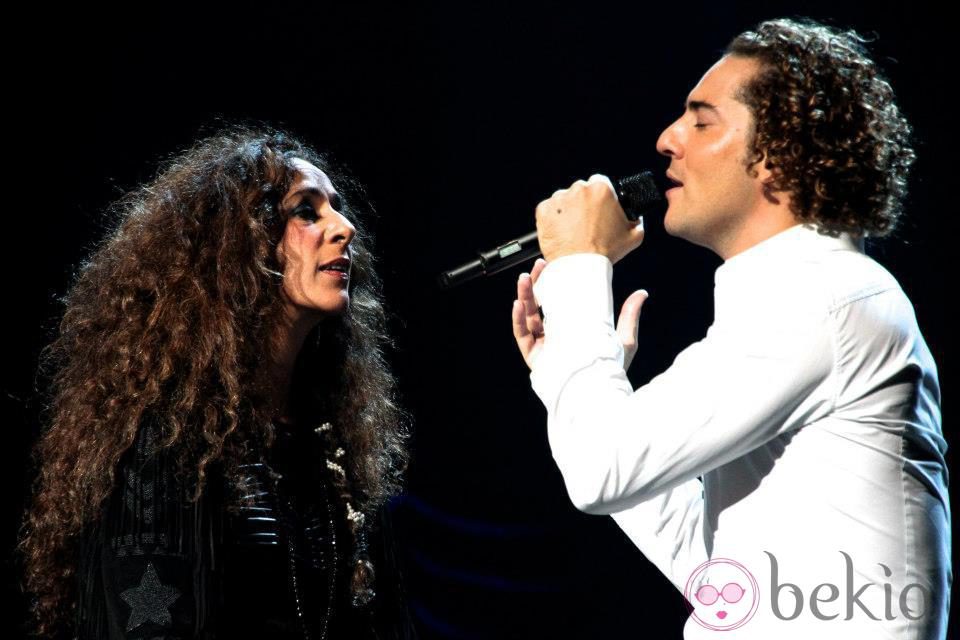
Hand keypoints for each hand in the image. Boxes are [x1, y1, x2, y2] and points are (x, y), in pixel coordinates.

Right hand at [511, 258, 649, 370]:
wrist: (598, 393)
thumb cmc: (611, 370)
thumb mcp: (623, 338)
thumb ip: (629, 316)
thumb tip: (642, 293)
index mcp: (572, 331)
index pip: (559, 302)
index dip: (554, 283)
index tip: (554, 265)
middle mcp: (556, 338)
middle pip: (540, 306)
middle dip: (536, 285)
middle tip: (537, 266)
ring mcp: (544, 347)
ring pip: (529, 317)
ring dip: (524, 296)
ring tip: (524, 279)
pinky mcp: (535, 358)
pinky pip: (522, 335)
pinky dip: (518, 319)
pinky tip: (518, 304)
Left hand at [535, 174, 644, 263]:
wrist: (579, 266)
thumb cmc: (606, 252)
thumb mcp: (634, 235)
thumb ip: (637, 220)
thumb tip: (636, 216)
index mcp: (602, 189)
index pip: (600, 182)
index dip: (599, 197)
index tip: (598, 208)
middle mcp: (579, 189)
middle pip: (580, 190)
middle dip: (583, 203)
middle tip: (586, 223)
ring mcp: (559, 199)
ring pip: (563, 200)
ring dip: (567, 210)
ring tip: (572, 230)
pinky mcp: (544, 210)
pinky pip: (548, 210)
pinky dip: (552, 219)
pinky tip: (560, 232)